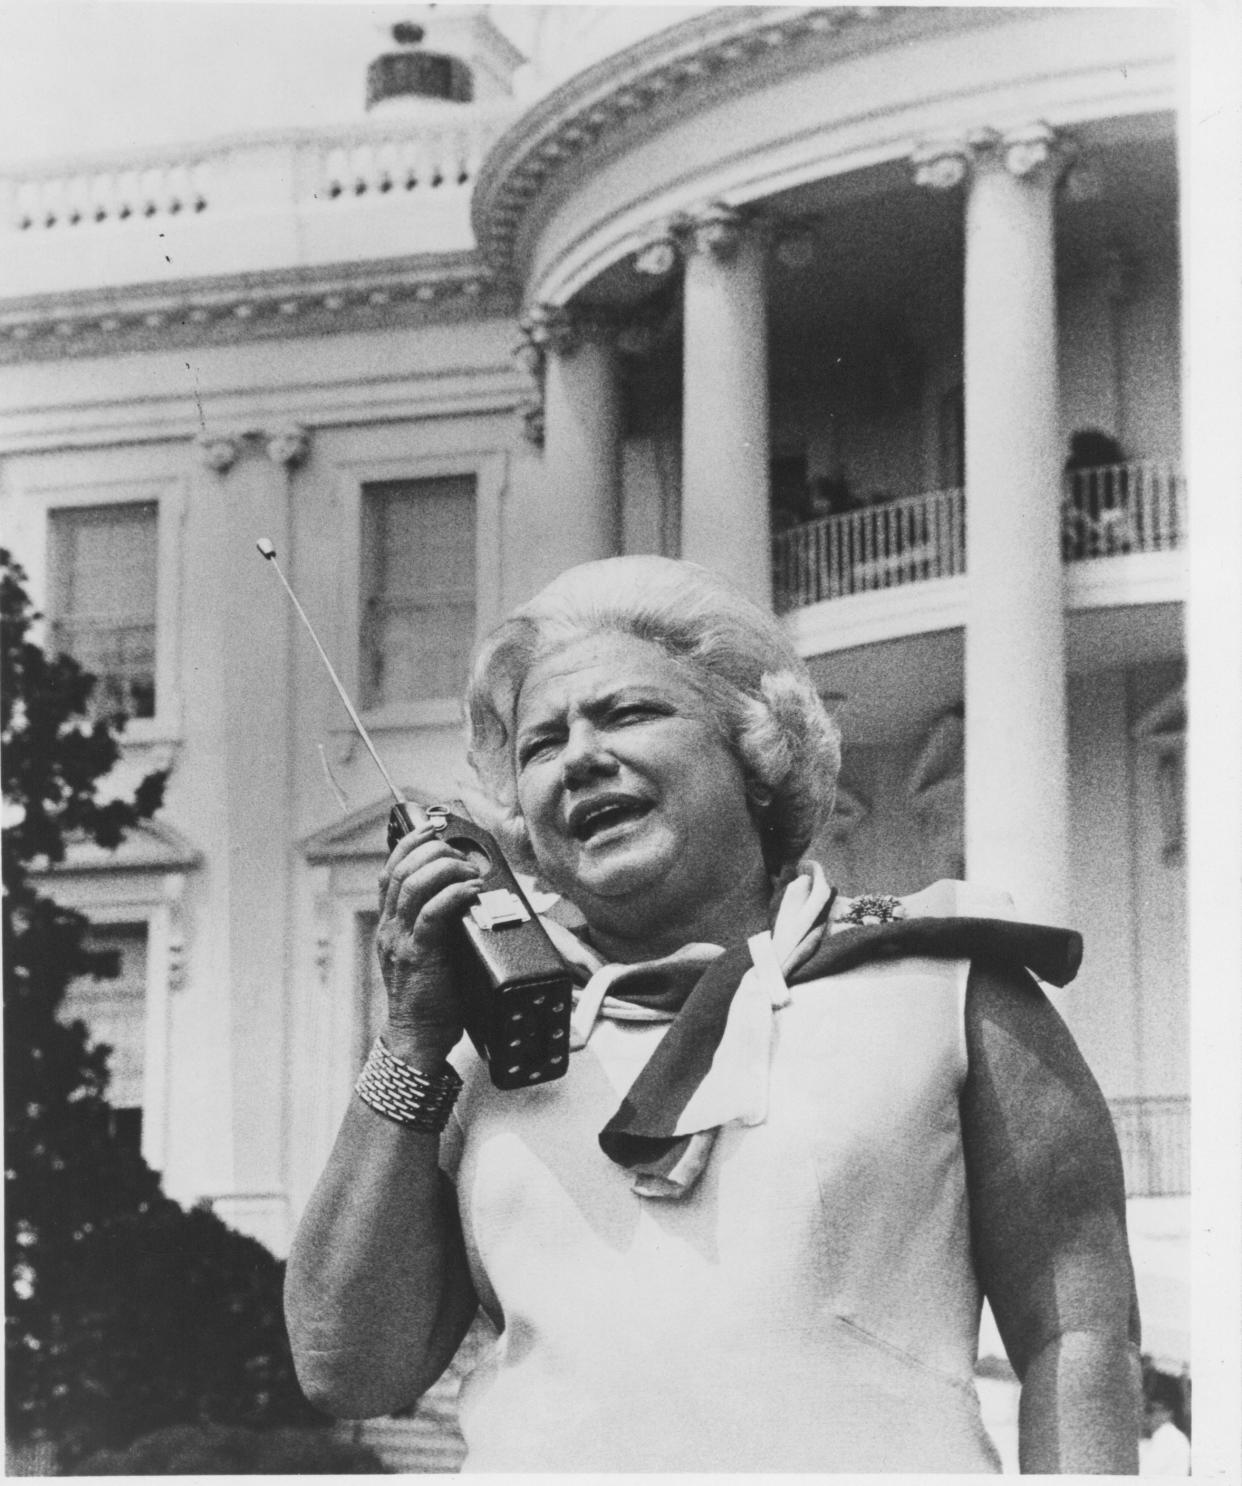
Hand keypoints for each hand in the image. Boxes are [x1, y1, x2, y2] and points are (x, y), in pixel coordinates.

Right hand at [375, 823, 481, 1061]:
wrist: (417, 1036)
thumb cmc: (430, 997)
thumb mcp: (425, 952)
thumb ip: (434, 925)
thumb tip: (463, 896)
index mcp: (389, 925)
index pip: (391, 871)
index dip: (409, 844)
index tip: (431, 829)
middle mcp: (390, 928)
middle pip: (401, 870)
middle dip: (433, 851)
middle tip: (460, 854)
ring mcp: (401, 941)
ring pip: (414, 885)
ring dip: (446, 868)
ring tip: (469, 872)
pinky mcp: (419, 955)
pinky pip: (433, 914)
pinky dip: (454, 895)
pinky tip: (472, 890)